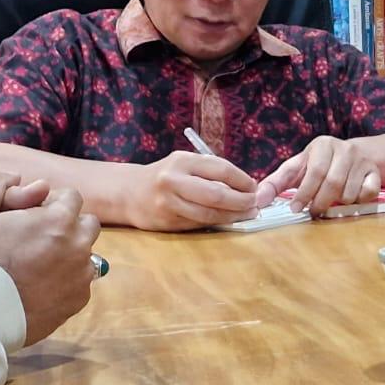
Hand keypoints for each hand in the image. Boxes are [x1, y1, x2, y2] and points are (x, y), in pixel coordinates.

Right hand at [0, 172, 100, 345]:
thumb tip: (14, 175)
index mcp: (59, 219)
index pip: (71, 197)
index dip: (52, 203)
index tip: (34, 215)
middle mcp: (78, 244)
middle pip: (86, 224)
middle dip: (68, 226)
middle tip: (39, 238)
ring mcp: (81, 273)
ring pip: (86, 253)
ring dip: (70, 253)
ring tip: (40, 262)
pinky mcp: (79, 299)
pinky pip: (81, 282)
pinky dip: (67, 280)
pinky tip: (42, 285)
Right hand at [131, 151, 258, 231]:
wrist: (129, 193)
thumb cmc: (166, 175)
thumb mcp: (186, 164)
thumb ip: (211, 171)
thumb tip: (247, 186)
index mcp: (182, 161)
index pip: (221, 169)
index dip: (242, 180)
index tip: (254, 187)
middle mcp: (172, 181)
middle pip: (216, 195)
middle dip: (241, 201)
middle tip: (255, 204)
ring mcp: (168, 204)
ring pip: (209, 214)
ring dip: (234, 216)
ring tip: (248, 214)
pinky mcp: (166, 222)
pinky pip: (199, 224)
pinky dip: (218, 222)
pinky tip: (229, 219)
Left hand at [255, 135, 380, 216]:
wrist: (353, 156)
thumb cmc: (317, 165)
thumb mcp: (296, 169)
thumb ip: (275, 183)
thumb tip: (257, 200)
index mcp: (322, 145)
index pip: (315, 172)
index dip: (304, 193)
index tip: (295, 208)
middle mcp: (345, 149)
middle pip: (333, 184)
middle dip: (320, 203)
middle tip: (313, 212)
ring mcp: (363, 161)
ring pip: (349, 193)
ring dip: (338, 204)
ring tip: (331, 202)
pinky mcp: (375, 173)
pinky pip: (368, 194)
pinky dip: (357, 202)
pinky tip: (349, 199)